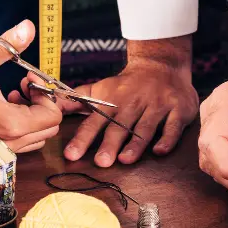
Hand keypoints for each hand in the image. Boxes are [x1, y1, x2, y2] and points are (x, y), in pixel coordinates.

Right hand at [0, 20, 61, 152]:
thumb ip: (8, 44)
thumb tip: (28, 27)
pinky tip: (1, 104)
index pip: (52, 116)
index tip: (29, 78)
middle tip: (24, 85)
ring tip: (12, 94)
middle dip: (41, 105)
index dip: (46, 93)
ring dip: (30, 115)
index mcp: (8, 123)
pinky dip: (18, 125)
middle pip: (47, 129)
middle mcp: (6, 143)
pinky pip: (18, 142)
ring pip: (34, 137)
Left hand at [34, 36, 198, 166]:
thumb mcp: (101, 88)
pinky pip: (173, 126)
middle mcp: (134, 103)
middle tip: (101, 162)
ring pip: (146, 126)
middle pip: (121, 125)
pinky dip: (167, 139)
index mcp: (113, 100)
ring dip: (136, 143)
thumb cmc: (128, 84)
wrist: (162, 65)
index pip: (95, 120)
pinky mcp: (178, 110)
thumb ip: (76, 99)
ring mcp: (157, 106)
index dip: (83, 138)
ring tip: (125, 159)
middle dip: (110, 143)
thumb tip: (50, 105)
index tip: (72, 154)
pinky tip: (159, 151)